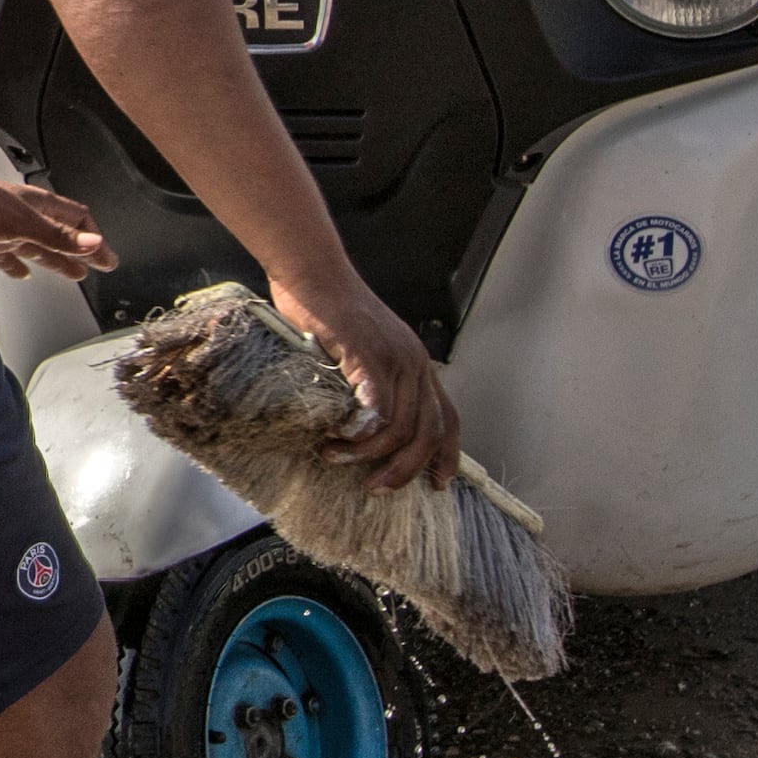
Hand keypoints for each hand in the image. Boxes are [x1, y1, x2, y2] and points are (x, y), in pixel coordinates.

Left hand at [0, 166, 114, 280]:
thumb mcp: (25, 223)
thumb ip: (58, 236)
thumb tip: (94, 244)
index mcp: (40, 206)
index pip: (77, 220)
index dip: (93, 239)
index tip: (107, 257)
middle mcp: (25, 217)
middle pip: (62, 237)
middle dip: (82, 252)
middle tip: (102, 266)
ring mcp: (6, 231)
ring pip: (40, 249)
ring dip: (59, 262)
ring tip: (75, 274)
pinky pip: (9, 259)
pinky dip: (18, 268)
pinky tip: (23, 275)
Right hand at [275, 265, 459, 494]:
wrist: (311, 270)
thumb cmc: (326, 307)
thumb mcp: (360, 348)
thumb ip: (369, 380)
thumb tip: (360, 422)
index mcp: (416, 363)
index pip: (446, 418)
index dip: (446, 456)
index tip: (437, 484)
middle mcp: (414, 362)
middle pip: (426, 432)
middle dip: (405, 469)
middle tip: (376, 487)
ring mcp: (395, 358)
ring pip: (399, 428)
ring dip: (366, 454)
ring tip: (335, 455)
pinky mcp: (370, 355)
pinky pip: (377, 410)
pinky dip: (359, 433)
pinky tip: (336, 436)